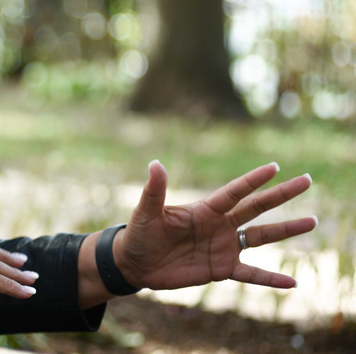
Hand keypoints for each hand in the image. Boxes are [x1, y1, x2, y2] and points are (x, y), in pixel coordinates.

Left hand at [117, 160, 316, 290]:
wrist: (136, 263)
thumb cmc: (139, 233)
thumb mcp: (146, 212)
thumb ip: (155, 191)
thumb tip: (155, 164)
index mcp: (204, 209)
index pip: (234, 192)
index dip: (253, 180)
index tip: (275, 167)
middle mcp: (219, 225)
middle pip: (256, 207)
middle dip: (281, 195)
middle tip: (306, 181)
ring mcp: (223, 247)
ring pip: (261, 237)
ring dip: (286, 230)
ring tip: (311, 222)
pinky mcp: (221, 269)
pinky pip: (251, 274)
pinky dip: (270, 278)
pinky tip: (292, 282)